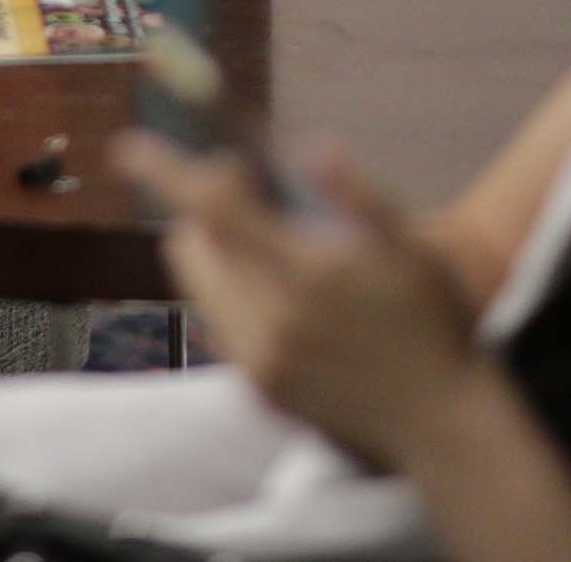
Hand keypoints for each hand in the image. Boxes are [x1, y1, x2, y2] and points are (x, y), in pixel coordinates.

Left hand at [117, 134, 490, 472]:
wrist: (442, 425)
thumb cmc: (432, 324)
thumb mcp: (411, 251)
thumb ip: (358, 195)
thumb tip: (310, 146)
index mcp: (308, 277)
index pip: (218, 212)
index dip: (169, 174)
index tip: (128, 149)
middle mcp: (271, 323)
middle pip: (194, 247)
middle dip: (207, 212)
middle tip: (251, 194)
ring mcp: (260, 363)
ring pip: (200, 285)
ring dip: (219, 255)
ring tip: (276, 249)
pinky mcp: (259, 390)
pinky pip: (220, 324)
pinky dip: (235, 297)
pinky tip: (286, 298)